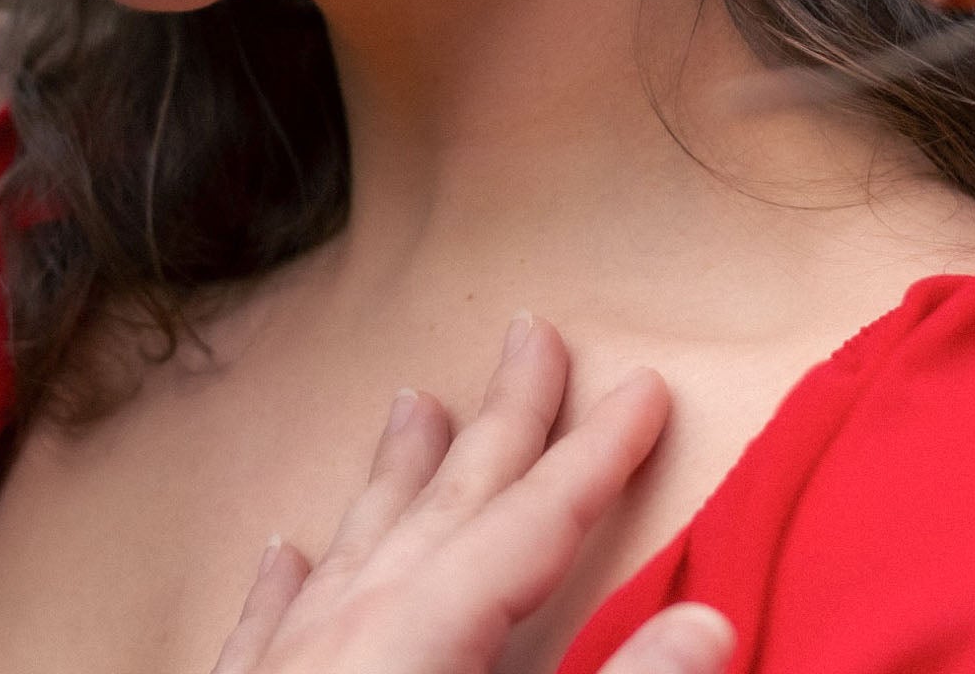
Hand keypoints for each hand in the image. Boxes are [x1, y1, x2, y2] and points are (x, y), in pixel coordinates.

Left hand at [211, 317, 732, 673]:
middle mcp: (342, 635)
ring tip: (414, 402)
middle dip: (500, 422)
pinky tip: (282, 551)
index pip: (528, 525)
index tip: (641, 385)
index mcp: (418, 641)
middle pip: (441, 507)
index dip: (593, 455)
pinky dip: (284, 584)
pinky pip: (262, 631)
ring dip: (392, 476)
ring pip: (351, 549)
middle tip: (532, 333)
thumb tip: (711, 625)